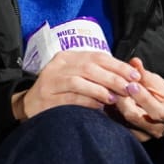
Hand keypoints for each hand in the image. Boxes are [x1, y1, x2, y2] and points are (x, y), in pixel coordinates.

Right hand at [14, 49, 140, 121]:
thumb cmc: (60, 91)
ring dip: (100, 90)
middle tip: (129, 88)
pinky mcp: (47, 98)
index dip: (118, 65)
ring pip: (79, 81)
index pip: (97, 56)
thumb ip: (96, 73)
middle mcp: (58, 66)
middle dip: (113, 78)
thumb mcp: (76, 75)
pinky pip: (71, 98)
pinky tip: (99, 106)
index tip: (134, 75)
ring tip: (115, 98)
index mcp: (67, 57)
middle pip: (89, 68)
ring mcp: (50, 81)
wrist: (30, 105)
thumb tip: (127, 75)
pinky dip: (87, 101)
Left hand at [110, 58, 163, 141]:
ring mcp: (140, 134)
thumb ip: (145, 75)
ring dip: (112, 104)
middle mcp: (154, 129)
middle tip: (112, 85)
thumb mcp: (158, 83)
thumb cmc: (162, 95)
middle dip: (122, 99)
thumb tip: (134, 61)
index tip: (131, 83)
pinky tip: (102, 98)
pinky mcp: (128, 134)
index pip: (153, 109)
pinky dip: (109, 110)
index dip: (141, 96)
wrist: (163, 112)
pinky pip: (115, 122)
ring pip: (121, 120)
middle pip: (133, 116)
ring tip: (105, 90)